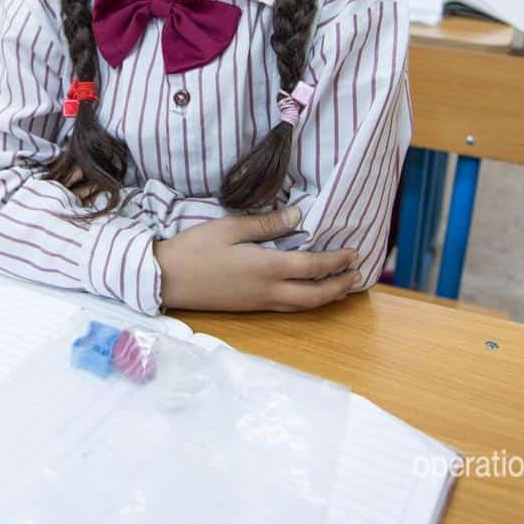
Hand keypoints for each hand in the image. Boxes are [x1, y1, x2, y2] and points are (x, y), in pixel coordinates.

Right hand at [153, 207, 361, 311]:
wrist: (166, 280)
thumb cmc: (194, 249)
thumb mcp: (229, 228)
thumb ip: (266, 224)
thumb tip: (297, 215)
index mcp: (266, 267)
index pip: (312, 266)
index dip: (337, 261)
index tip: (354, 253)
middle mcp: (268, 290)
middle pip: (315, 294)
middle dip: (340, 285)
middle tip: (358, 275)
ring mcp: (259, 303)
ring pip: (303, 306)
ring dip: (327, 297)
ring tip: (342, 287)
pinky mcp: (249, 308)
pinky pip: (288, 308)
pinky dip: (307, 302)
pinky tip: (308, 294)